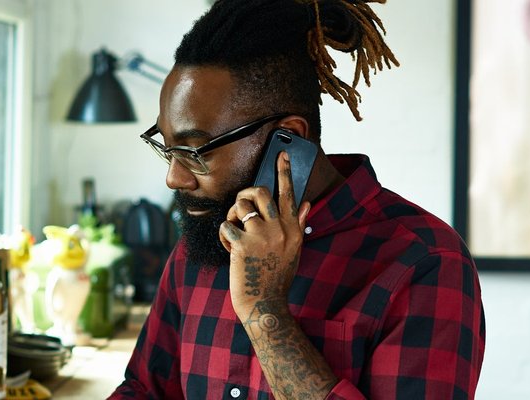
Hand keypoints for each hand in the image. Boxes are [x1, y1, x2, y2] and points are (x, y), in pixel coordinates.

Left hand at [219, 151, 311, 320]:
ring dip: (232, 217)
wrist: (265, 304)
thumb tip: (306, 204)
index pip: (289, 194)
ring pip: (239, 207)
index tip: (282, 153)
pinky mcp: (242, 245)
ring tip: (235, 233)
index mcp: (293, 229)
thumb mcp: (294, 251)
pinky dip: (222, 235)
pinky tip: (229, 249)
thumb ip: (299, 225)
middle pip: (259, 192)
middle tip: (241, 206)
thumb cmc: (277, 278)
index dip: (284, 171)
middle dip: (244, 194)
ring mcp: (261, 236)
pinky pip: (225, 225)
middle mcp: (280, 229)